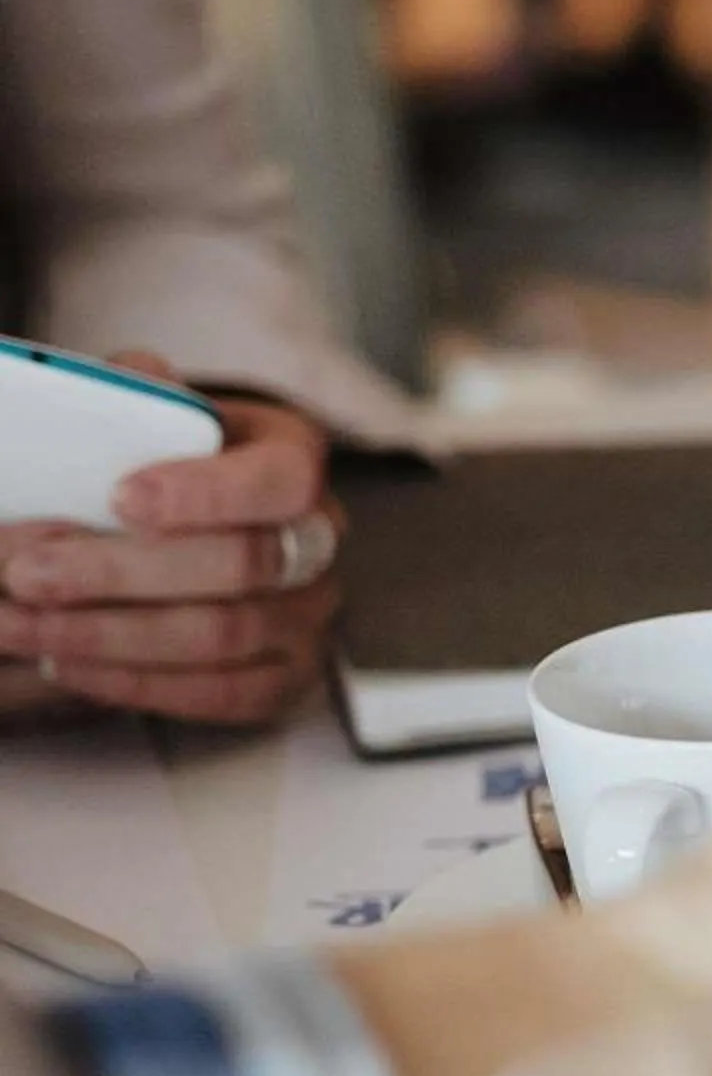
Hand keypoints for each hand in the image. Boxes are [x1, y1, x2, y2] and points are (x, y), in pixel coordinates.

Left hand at [0, 352, 338, 722]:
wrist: (198, 527)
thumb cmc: (166, 465)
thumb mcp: (156, 412)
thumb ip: (142, 395)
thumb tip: (135, 381)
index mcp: (293, 459)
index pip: (278, 480)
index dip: (204, 494)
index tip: (118, 498)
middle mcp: (318, 540)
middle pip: (241, 566)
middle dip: (120, 572)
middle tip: (26, 572)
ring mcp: (310, 615)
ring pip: (221, 636)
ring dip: (106, 634)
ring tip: (20, 623)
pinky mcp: (289, 676)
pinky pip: (220, 694)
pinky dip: (135, 683)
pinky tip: (66, 661)